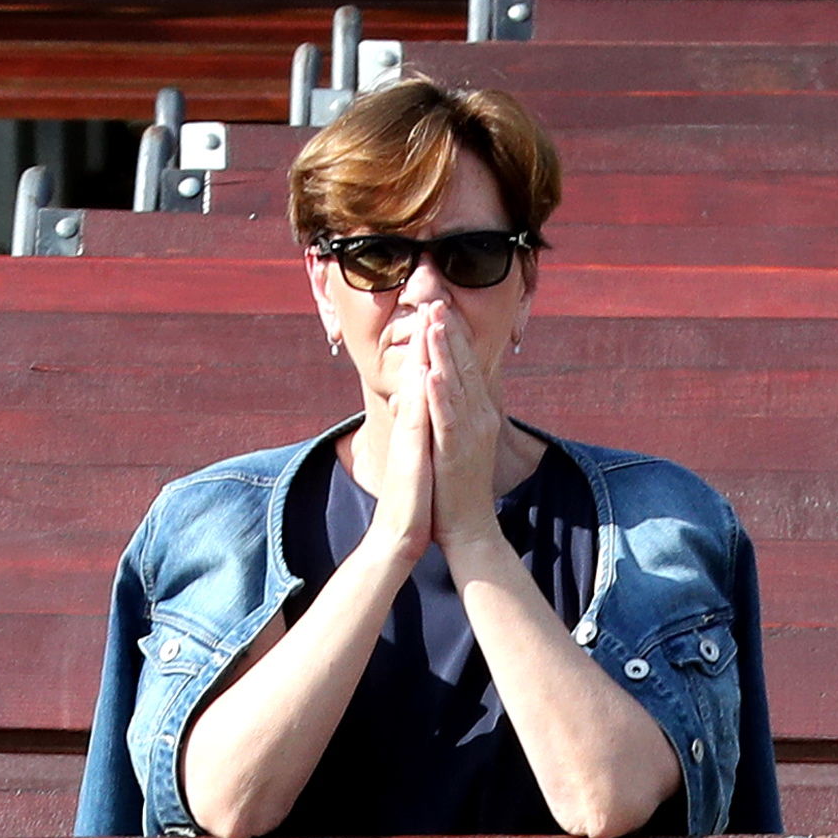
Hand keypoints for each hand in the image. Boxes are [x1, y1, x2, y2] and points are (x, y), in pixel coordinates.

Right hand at [355, 328, 440, 569]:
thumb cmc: (415, 500)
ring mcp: (411, 439)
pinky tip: (426, 371)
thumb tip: (425, 407)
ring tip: (428, 320)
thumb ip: (422, 429)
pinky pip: (420, 420)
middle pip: (420, 373)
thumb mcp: (421, 456)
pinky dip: (424, 394)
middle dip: (428, 337)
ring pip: (418, 389)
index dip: (430, 347)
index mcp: (417, 424)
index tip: (437, 315)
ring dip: (424, 353)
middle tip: (432, 300)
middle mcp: (412, 426)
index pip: (424, 378)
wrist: (400, 536)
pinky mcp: (413, 456)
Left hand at [418, 309, 505, 554]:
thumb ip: (453, 412)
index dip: (453, 335)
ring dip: (445, 352)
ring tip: (434, 322)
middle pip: (463, 366)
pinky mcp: (455, 452)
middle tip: (436, 299)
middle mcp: (479, 417)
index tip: (440, 307)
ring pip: (456, 384)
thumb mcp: (458, 441)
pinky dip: (439, 394)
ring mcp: (469, 434)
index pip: (466, 365)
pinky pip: (447, 418)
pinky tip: (431, 372)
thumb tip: (443, 387)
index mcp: (479, 413)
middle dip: (449, 331)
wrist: (470, 528)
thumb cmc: (459, 487)